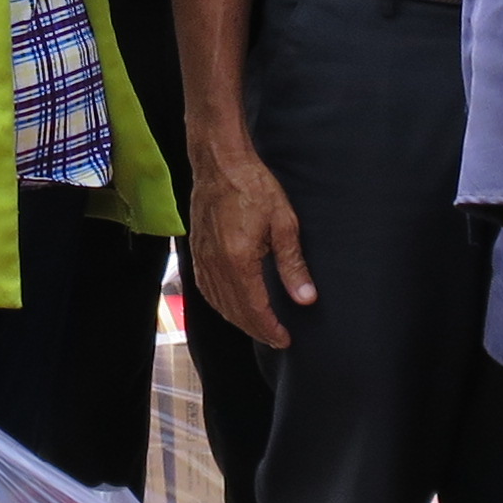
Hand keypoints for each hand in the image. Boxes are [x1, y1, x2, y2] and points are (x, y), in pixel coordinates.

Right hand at [189, 141, 314, 348]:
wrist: (220, 162)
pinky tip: (231, 307)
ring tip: (258, 327)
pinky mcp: (196, 252)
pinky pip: (205, 289)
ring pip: (218, 304)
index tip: (285, 339)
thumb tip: (306, 298)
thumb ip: (293, 265)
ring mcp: (201, 259)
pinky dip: (220, 305)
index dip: (270, 329)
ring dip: (238, 320)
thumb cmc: (253, 186)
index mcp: (238, 260)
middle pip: (235, 312)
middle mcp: (215, 265)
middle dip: (256, 330)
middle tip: (276, 339)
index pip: (254, 309)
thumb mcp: (284, 224)